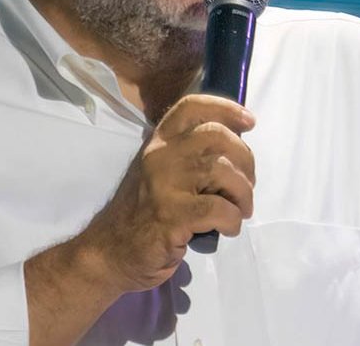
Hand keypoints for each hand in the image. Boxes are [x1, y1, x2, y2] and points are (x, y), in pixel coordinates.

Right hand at [76, 94, 256, 293]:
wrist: (110, 251)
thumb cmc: (143, 214)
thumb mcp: (160, 173)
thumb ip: (188, 157)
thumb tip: (235, 150)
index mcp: (158, 142)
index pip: (192, 107)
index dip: (226, 108)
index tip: (249, 121)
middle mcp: (160, 155)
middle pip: (218, 136)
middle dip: (245, 160)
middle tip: (246, 187)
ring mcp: (164, 184)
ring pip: (223, 170)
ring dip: (243, 193)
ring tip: (240, 210)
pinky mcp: (171, 215)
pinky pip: (220, 209)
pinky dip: (233, 220)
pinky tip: (227, 228)